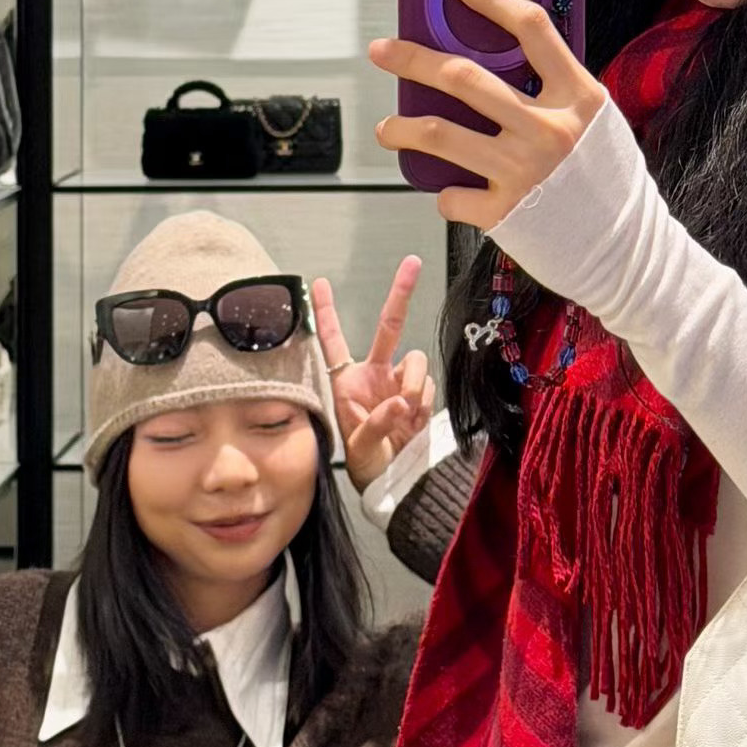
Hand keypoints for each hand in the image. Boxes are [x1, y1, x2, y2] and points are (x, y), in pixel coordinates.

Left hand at [311, 255, 435, 490]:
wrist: (394, 484)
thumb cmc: (366, 464)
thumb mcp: (361, 447)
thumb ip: (378, 422)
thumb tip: (400, 399)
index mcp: (347, 382)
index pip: (333, 342)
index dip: (325, 312)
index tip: (317, 283)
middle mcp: (375, 375)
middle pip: (389, 326)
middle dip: (401, 293)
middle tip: (412, 263)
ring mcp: (401, 383)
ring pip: (417, 361)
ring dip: (416, 385)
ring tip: (407, 413)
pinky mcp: (422, 395)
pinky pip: (429, 386)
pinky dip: (424, 404)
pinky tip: (414, 422)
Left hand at [369, 0, 606, 225]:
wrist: (624, 250)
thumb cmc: (605, 181)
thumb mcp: (594, 123)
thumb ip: (555, 93)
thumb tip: (496, 63)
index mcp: (578, 98)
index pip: (530, 28)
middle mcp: (548, 130)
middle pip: (464, 78)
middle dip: (412, 59)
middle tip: (381, 51)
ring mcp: (523, 172)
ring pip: (440, 135)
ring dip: (402, 128)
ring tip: (386, 128)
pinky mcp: (505, 213)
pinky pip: (452, 195)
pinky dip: (445, 193)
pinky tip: (450, 192)